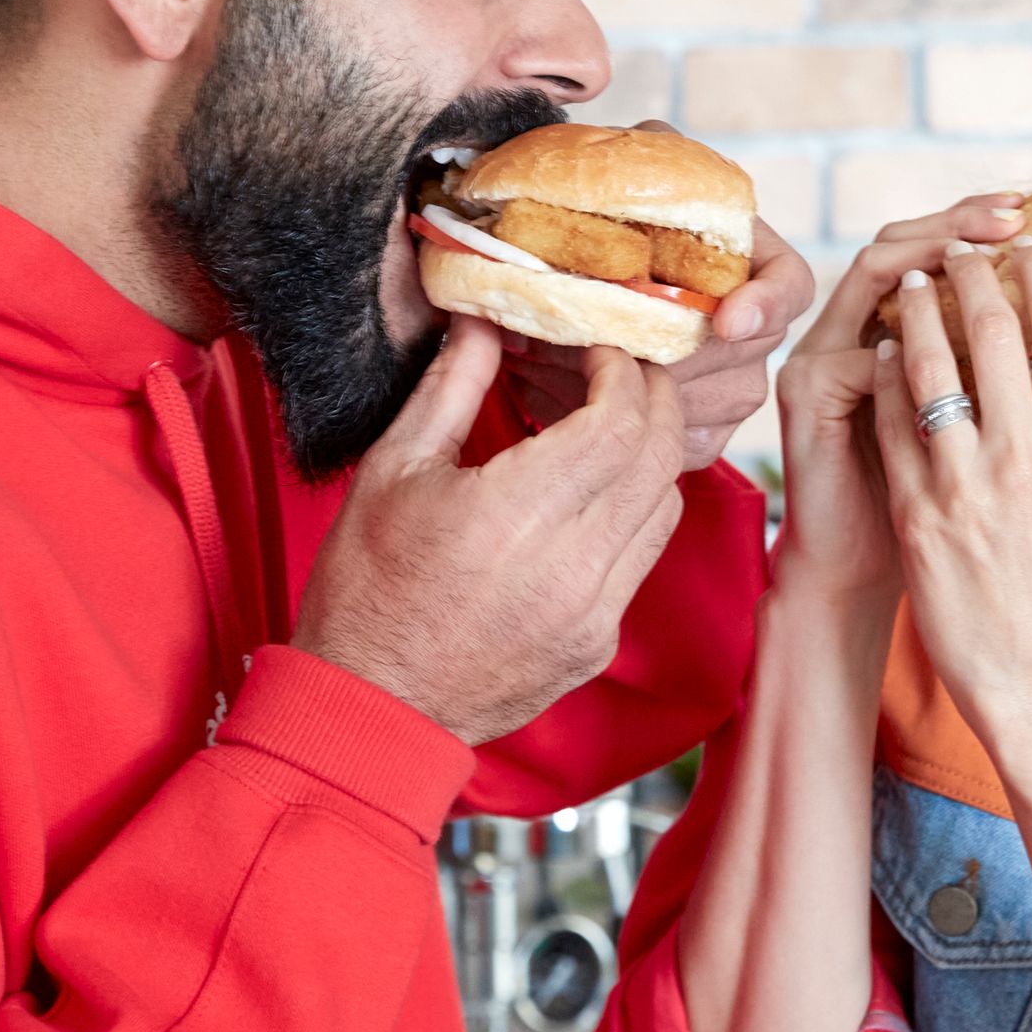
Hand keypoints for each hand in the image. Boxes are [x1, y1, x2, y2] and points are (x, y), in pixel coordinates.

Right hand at [295, 318, 687, 744]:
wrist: (370, 708)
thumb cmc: (365, 590)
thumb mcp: (392, 471)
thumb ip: (449, 388)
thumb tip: (481, 322)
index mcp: (514, 514)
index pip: (620, 420)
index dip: (621, 371)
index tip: (600, 349)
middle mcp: (570, 567)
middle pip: (660, 457)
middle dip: (653, 400)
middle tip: (622, 372)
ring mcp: (593, 614)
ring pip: (666, 508)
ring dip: (651, 456)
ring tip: (613, 427)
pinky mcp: (598, 644)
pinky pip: (642, 560)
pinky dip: (635, 513)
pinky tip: (594, 496)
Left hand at [497, 129, 819, 470]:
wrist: (553, 282)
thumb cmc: (595, 215)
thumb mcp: (623, 167)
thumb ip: (646, 155)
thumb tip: (651, 151)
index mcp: (749, 257)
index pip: (790, 286)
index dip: (767, 304)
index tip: (728, 320)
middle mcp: (753, 325)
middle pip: (739, 358)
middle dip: (666, 354)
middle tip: (593, 339)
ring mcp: (733, 384)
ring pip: (701, 404)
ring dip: (634, 388)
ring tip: (559, 358)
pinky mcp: (701, 432)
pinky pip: (677, 445)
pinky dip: (621, 427)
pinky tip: (571, 392)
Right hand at [770, 196, 1029, 604]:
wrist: (857, 571)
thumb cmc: (932, 511)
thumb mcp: (976, 431)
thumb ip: (996, 376)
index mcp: (891, 333)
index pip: (930, 248)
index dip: (978, 225)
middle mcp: (851, 330)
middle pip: (900, 239)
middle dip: (961, 221)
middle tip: (1015, 214)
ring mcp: (821, 354)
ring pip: (873, 268)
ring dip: (932, 252)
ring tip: (983, 248)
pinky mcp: (805, 391)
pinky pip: (860, 345)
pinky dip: (906, 335)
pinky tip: (950, 327)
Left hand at [870, 240, 1031, 728]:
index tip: (1024, 245)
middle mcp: (1029, 455)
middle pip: (995, 328)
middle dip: (972, 271)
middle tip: (959, 247)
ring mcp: (969, 483)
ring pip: (930, 364)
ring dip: (915, 309)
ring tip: (911, 282)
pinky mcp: (920, 512)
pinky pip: (892, 421)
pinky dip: (884, 375)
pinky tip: (879, 351)